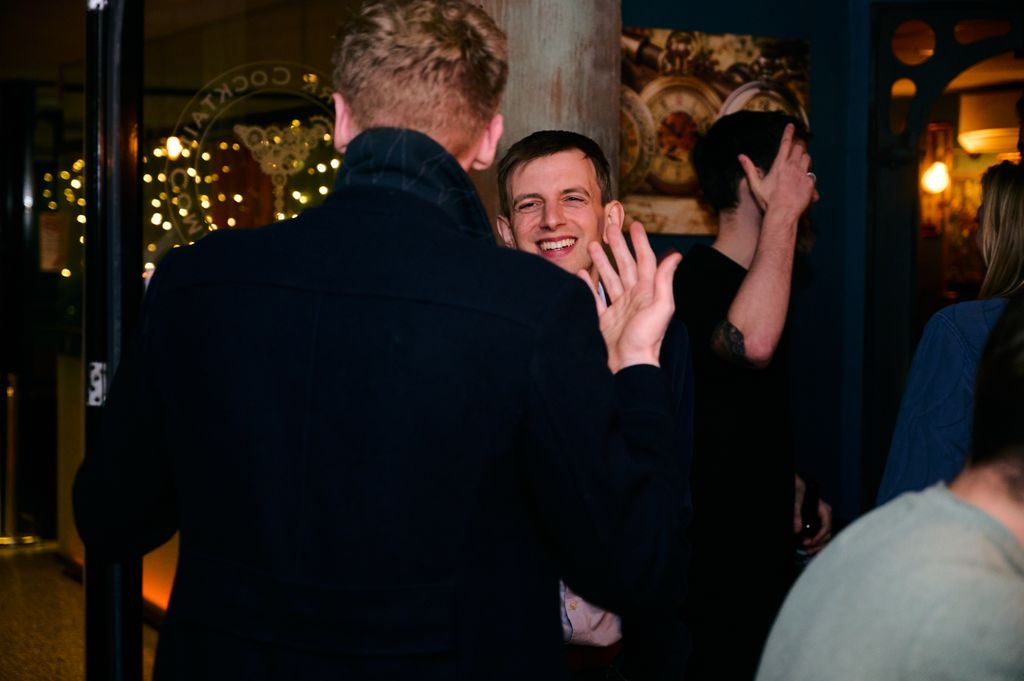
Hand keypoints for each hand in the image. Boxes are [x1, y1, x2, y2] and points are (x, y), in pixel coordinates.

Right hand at [577, 221, 680, 371]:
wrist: (629, 366)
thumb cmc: (646, 339)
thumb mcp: (661, 307)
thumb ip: (665, 281)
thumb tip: (675, 255)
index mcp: (647, 292)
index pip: (644, 261)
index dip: (640, 242)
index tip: (634, 225)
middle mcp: (632, 298)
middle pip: (624, 265)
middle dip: (617, 245)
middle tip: (609, 227)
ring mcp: (617, 309)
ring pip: (609, 278)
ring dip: (602, 261)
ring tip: (593, 245)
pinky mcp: (603, 321)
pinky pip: (594, 299)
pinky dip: (587, 286)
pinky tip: (581, 274)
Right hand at [737, 123, 816, 217]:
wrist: (783, 214)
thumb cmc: (768, 201)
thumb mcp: (756, 185)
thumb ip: (749, 168)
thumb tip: (740, 156)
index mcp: (779, 165)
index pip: (785, 143)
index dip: (788, 133)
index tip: (791, 125)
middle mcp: (792, 166)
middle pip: (799, 148)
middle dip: (798, 147)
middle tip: (795, 150)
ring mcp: (802, 174)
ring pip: (807, 158)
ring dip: (804, 159)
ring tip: (799, 166)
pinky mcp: (810, 183)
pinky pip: (812, 175)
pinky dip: (808, 177)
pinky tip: (803, 183)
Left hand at [793, 474, 832, 554]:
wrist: (797, 487)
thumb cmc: (799, 490)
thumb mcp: (797, 500)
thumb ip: (797, 513)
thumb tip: (797, 528)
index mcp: (824, 509)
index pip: (826, 526)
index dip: (819, 536)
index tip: (811, 542)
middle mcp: (825, 516)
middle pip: (827, 534)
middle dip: (819, 543)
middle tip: (809, 549)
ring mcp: (822, 520)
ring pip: (825, 536)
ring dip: (819, 545)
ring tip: (809, 550)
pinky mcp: (818, 523)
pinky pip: (821, 535)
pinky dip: (817, 542)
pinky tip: (811, 547)